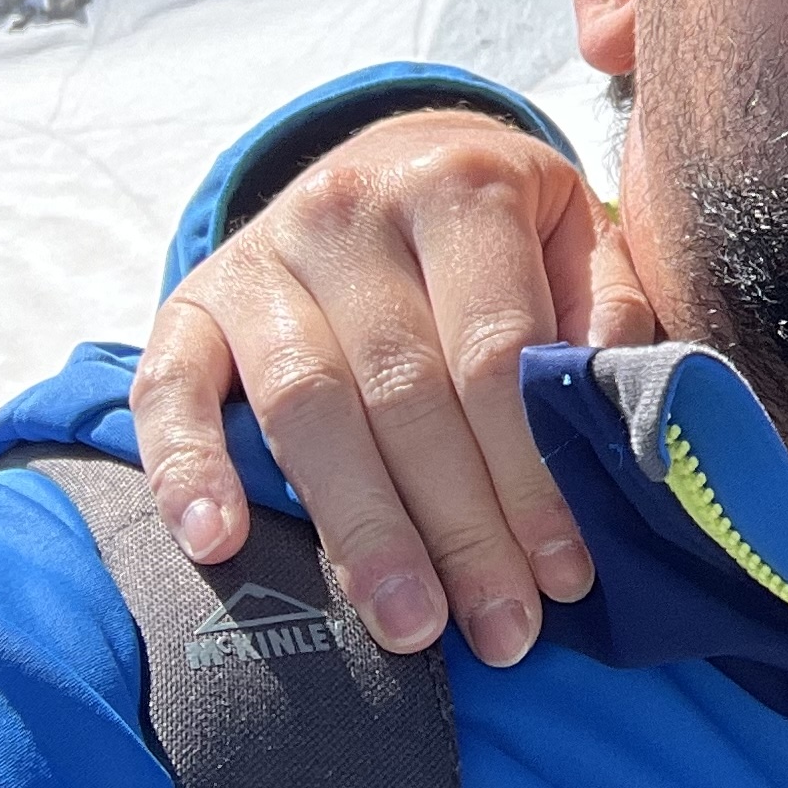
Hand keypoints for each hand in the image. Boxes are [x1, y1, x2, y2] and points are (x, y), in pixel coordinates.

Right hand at [129, 111, 664, 665]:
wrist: (394, 157)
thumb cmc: (507, 232)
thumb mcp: (578, 236)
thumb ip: (609, 312)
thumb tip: (616, 406)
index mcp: (462, 186)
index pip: (498, 352)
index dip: (533, 472)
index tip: (566, 574)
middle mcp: (352, 208)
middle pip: (405, 391)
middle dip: (460, 527)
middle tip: (500, 630)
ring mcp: (264, 254)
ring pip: (304, 405)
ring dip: (359, 528)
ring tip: (408, 626)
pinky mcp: (193, 299)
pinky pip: (171, 389)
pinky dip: (188, 468)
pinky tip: (220, 546)